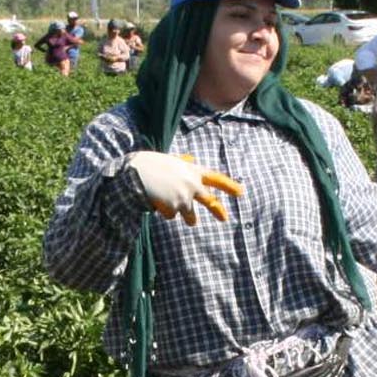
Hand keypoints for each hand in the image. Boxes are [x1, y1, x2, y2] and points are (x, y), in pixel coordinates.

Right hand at [126, 150, 243, 225]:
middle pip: (210, 201)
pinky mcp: (175, 208)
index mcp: (192, 170)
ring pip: (190, 216)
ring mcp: (185, 197)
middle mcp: (193, 184)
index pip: (216, 178)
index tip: (241, 192)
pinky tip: (155, 201)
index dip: (229, 185)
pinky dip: (163, 211)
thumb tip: (190, 158)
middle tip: (224, 219)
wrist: (136, 174)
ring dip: (183, 215)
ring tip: (167, 204)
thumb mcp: (169, 160)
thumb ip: (181, 161)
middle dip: (218, 211)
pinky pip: (171, 216)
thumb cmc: (149, 165)